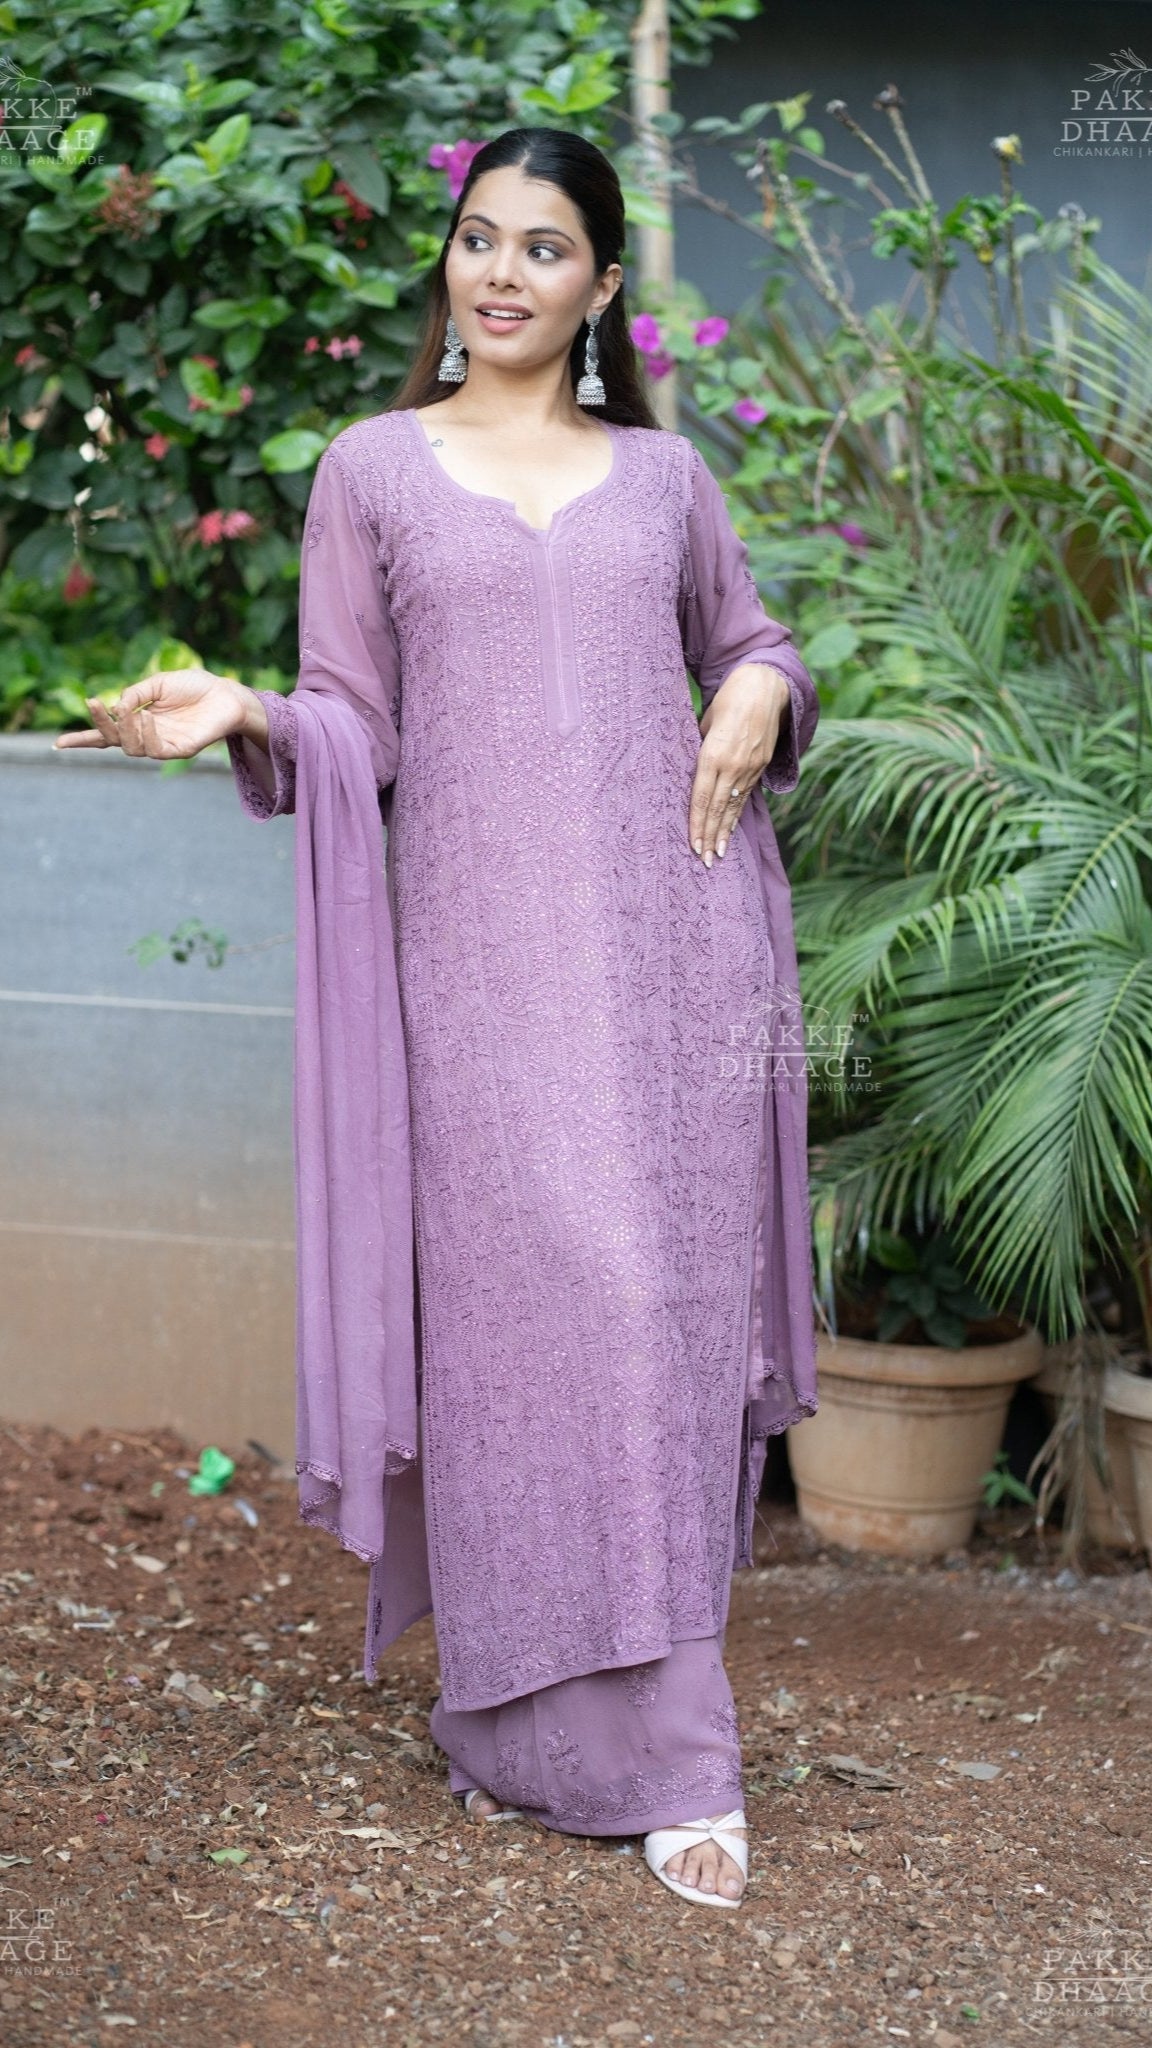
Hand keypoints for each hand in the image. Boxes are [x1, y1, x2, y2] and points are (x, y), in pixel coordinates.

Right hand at [51, 667, 253, 760]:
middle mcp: (147, 735)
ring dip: (126, 728)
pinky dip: (146, 733)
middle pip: (114, 740)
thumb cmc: (192, 687)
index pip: (106, 734)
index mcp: (138, 720)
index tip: (57, 744)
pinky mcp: (180, 751)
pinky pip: (155, 749)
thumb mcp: (157, 684)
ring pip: (132, 748)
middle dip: (100, 724)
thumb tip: (116, 707)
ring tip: (133, 710)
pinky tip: (147, 716)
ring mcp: (162, 745)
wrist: (225, 694)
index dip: (83, 740)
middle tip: (94, 702)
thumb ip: (135, 694)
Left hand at [689, 663, 790, 866]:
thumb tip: (691, 770)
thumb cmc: (728, 700)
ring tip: (718, 856)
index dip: (697, 824)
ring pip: (733, 807)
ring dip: (725, 833)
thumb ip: (699, 750)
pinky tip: (732, 832)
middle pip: (718, 809)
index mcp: (713, 754)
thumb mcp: (706, 723)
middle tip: (705, 862)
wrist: (765, 685)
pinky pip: (746, 797)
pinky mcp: (761, 766)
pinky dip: (737, 817)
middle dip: (710, 838)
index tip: (693, 846)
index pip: (702, 798)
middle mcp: (733, 765)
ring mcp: (750, 768)